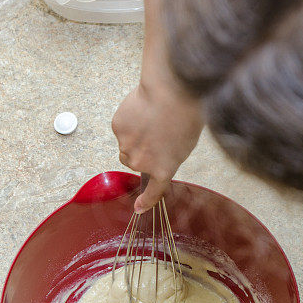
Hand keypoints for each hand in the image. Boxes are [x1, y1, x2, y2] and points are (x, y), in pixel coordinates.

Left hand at [111, 0, 201, 212]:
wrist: (181, 91)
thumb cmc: (170, 79)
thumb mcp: (149, 75)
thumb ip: (145, 73)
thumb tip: (144, 26)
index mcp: (119, 122)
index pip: (127, 135)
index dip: (142, 127)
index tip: (153, 119)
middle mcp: (124, 142)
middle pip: (134, 151)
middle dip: (148, 140)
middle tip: (166, 124)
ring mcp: (141, 157)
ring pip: (148, 162)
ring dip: (160, 152)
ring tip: (173, 136)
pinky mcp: (159, 168)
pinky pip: (150, 190)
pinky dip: (144, 203)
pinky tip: (137, 213)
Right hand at [112, 78, 200, 212]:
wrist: (171, 94)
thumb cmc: (185, 116)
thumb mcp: (185, 145)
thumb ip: (167, 157)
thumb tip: (157, 156)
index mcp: (163, 170)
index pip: (152, 192)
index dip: (145, 202)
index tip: (138, 208)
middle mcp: (141, 163)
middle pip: (132, 162)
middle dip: (139, 151)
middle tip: (153, 133)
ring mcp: (126, 146)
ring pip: (125, 145)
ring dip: (133, 136)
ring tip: (149, 119)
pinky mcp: (117, 128)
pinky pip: (121, 128)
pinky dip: (128, 121)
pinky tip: (141, 110)